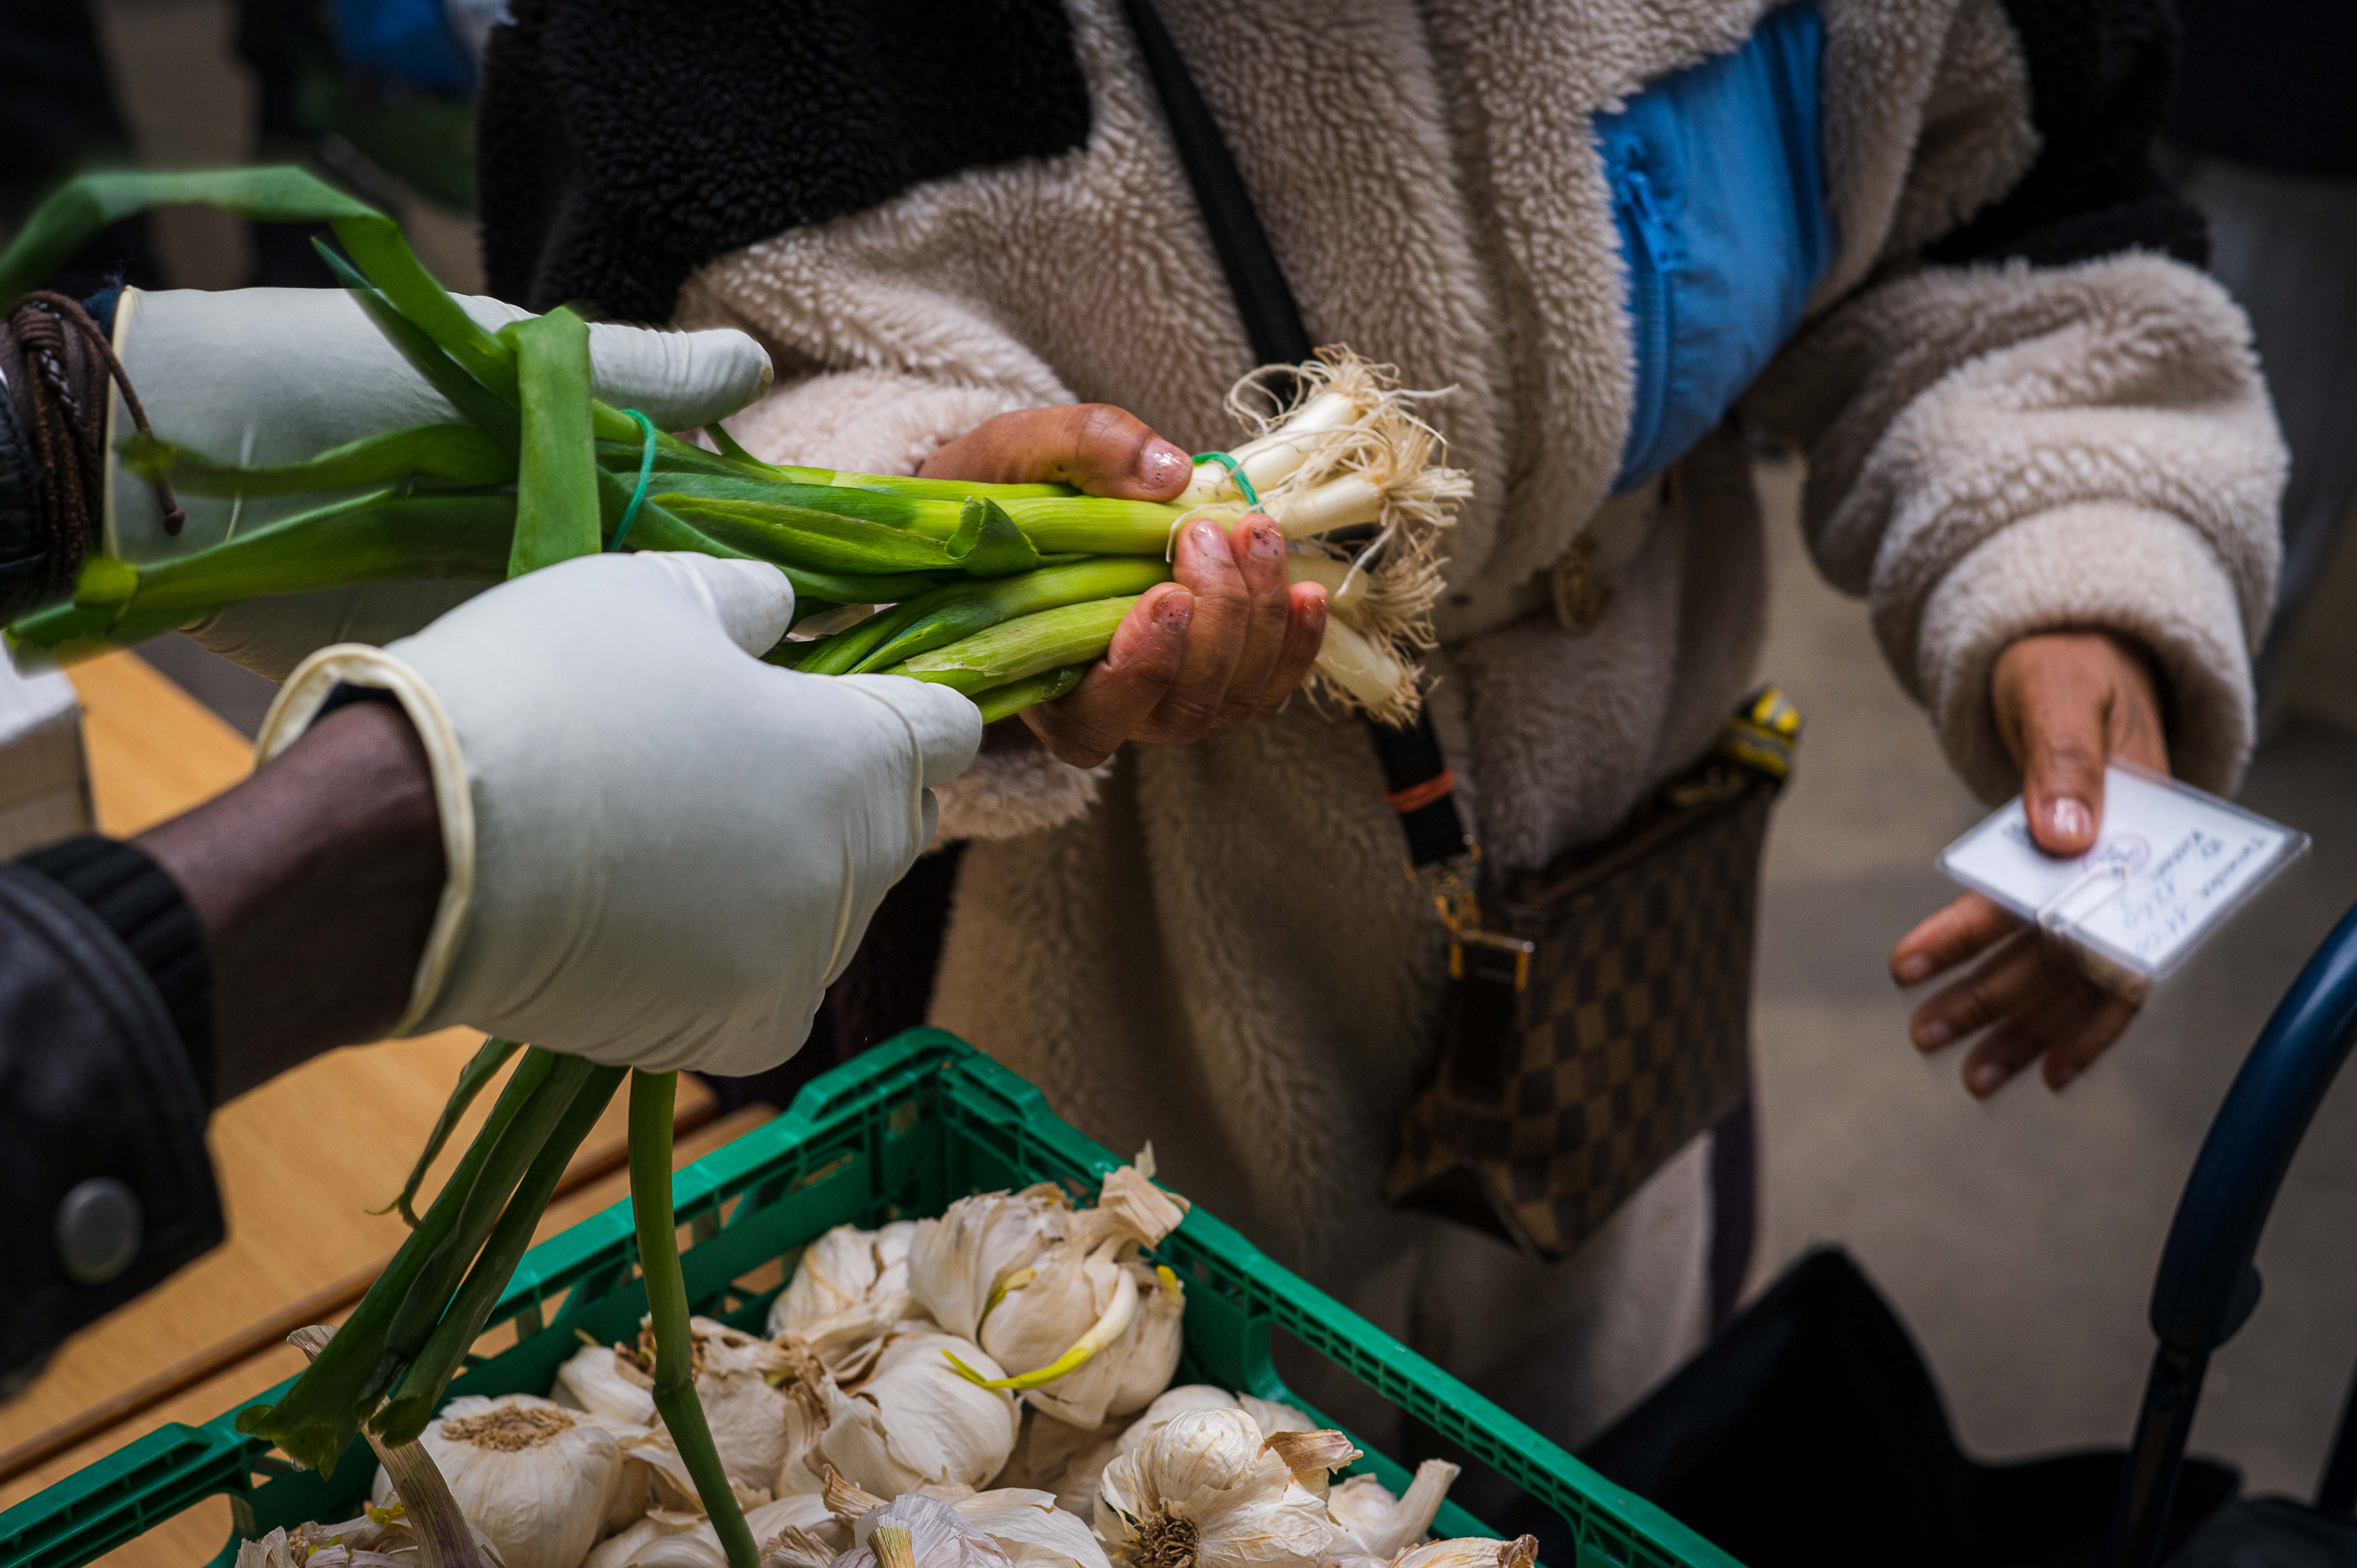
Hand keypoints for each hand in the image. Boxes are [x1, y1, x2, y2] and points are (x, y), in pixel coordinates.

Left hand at [108, 287, 772, 679]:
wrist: (183, 461)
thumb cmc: (334, 371)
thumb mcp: (502, 355)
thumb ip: (634, 374)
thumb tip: (757, 364)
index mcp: (569, 456)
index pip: (695, 503)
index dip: (766, 539)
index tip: (847, 571)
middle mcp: (549, 533)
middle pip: (674, 587)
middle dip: (745, 624)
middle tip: (831, 655)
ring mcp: (504, 603)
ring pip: (625, 649)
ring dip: (686, 680)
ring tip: (770, 711)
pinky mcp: (456, 661)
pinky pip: (547, 692)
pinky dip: (603, 714)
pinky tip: (674, 738)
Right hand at [261, 553, 980, 1076]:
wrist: (422, 845)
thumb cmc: (549, 693)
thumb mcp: (652, 593)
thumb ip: (747, 602)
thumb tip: (785, 616)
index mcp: (859, 755)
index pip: (942, 730)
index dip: (903, 706)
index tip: (851, 698)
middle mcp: (854, 869)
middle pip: (891, 825)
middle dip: (842, 791)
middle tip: (744, 762)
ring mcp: (799, 960)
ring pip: (830, 911)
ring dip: (784, 878)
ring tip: (678, 839)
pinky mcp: (735, 1033)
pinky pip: (773, 995)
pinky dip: (737, 964)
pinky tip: (668, 924)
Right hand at [920, 404, 1328, 766]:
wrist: (1023, 502)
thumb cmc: (1004, 487)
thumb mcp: (1017, 447)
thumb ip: (1083, 448)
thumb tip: (1170, 473)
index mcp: (1043, 681)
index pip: (1095, 720)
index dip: (1140, 670)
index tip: (1166, 596)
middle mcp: (1110, 710)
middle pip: (1184, 707)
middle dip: (1217, 619)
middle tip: (1208, 534)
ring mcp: (1170, 699)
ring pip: (1234, 699)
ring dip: (1260, 619)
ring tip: (1256, 534)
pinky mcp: (1216, 678)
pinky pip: (1268, 686)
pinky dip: (1295, 642)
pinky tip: (1306, 589)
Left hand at [1890, 631, 2168, 1095]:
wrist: (2092, 660)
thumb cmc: (2072, 670)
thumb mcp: (2060, 694)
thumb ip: (2063, 758)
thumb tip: (2065, 835)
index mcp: (2131, 815)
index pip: (2050, 890)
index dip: (1977, 934)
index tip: (1905, 965)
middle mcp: (2131, 861)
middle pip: (2061, 950)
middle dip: (1993, 1000)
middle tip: (1924, 1036)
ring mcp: (2118, 881)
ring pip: (2074, 971)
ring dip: (2020, 1024)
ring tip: (1969, 1074)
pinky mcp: (2095, 887)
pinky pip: (2092, 965)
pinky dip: (2073, 1020)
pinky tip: (2046, 1068)